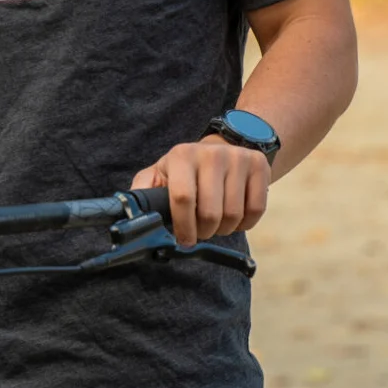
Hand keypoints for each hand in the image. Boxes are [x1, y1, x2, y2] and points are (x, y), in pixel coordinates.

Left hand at [130, 136, 269, 247]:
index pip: (182, 198)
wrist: (222, 146)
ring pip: (233, 215)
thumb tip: (129, 212)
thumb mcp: (160, 173)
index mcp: (181, 156)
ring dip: (224, 229)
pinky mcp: (259, 166)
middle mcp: (210, 154)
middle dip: (204, 232)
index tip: (184, 240)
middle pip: (210, 212)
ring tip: (216, 222)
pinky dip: (245, 223)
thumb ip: (144, 190)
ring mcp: (236, 158)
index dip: (183, 227)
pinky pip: (255, 211)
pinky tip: (235, 216)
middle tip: (201, 231)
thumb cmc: (186, 169)